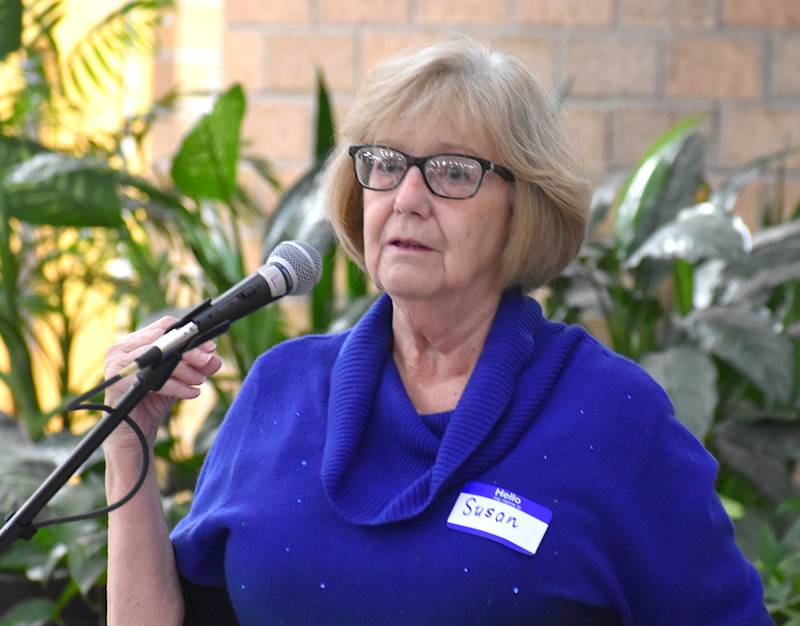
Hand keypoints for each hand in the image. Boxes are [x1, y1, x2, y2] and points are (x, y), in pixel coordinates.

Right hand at [103, 316, 222, 453]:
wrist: (134, 433)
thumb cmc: (153, 401)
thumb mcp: (181, 379)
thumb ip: (197, 367)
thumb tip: (215, 358)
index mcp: (134, 342)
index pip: (164, 327)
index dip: (189, 334)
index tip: (210, 347)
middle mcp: (121, 348)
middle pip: (162, 340)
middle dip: (191, 352)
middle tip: (208, 362)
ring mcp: (117, 364)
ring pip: (160, 358)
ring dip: (185, 370)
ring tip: (199, 381)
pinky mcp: (118, 382)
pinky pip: (155, 379)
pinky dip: (177, 386)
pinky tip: (192, 393)